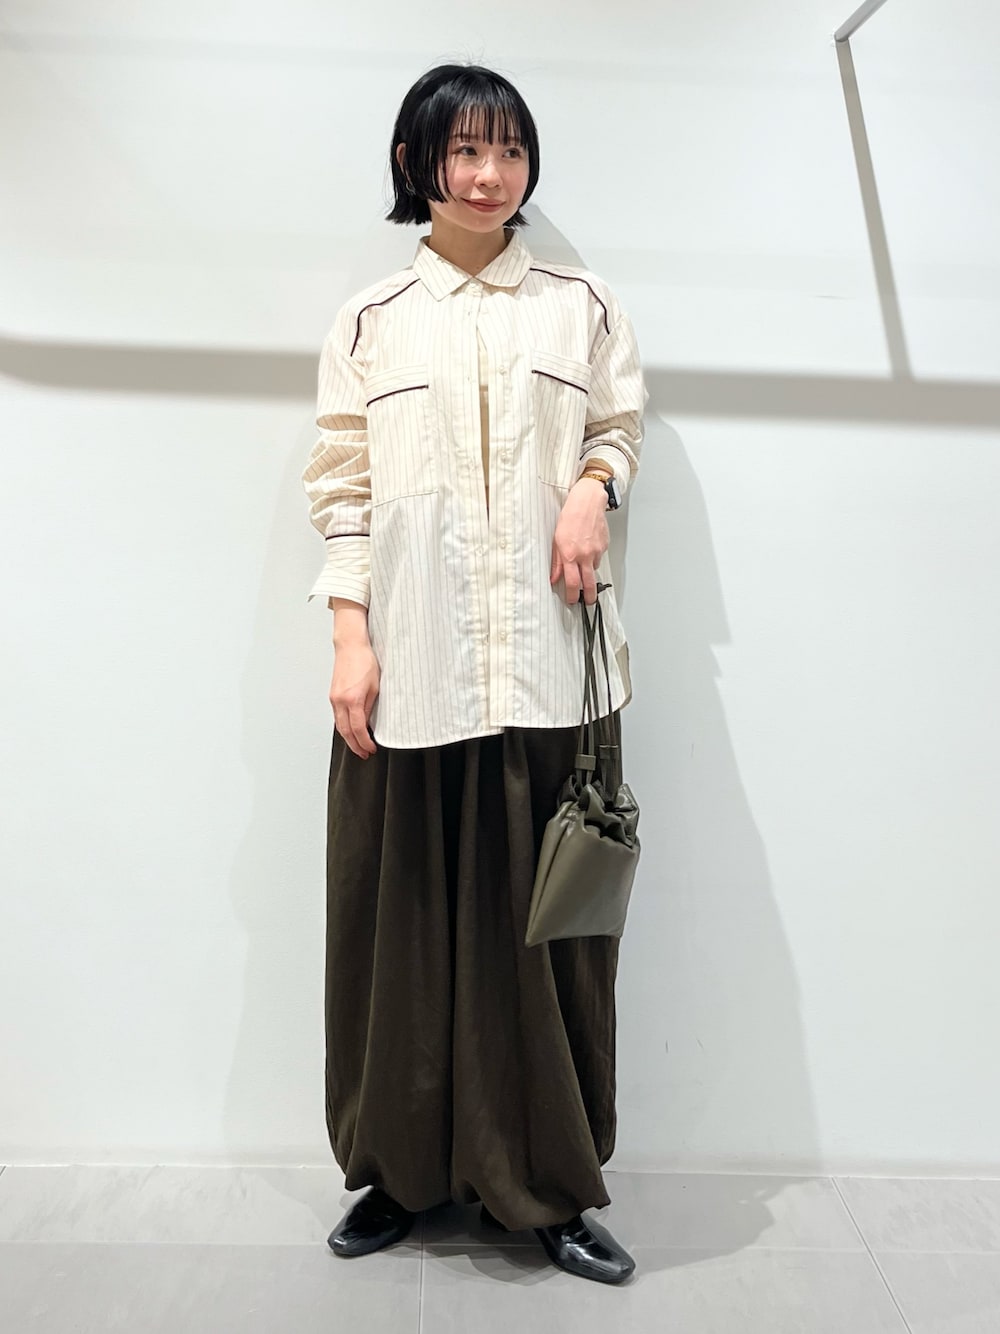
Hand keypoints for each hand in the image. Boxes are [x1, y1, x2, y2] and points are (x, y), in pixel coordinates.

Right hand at [329, 642, 379, 758]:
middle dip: (355, 745)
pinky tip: (351, 730)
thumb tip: (368, 722)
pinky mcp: (332, 695)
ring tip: (358, 746)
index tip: (371, 749)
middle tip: (364, 753)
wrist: (350, 646)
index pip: (358, 729)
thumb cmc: (364, 660)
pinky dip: (343, 727)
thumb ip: (370, 706)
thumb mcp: (375, 686)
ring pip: (339, 726)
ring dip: (348, 738)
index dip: (365, 742)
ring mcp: (334, 698)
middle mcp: (339, 701)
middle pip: (345, 732)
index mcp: (352, 700)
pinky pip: (337, 716)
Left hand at [550, 477, 608, 605]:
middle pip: (589, 584)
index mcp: (570, 554)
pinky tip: (589, 546)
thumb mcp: (556, 540)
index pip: (572, 583)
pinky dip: (594, 556)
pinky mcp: (604, 546)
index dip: (572, 595)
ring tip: (583, 560)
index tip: (572, 600)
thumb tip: (554, 577)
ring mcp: (596, 551)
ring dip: (589, 570)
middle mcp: (585, 555)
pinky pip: (599, 557)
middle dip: (589, 596)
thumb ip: (556, 561)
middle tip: (588, 602)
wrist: (587, 502)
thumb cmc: (570, 517)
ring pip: (593, 569)